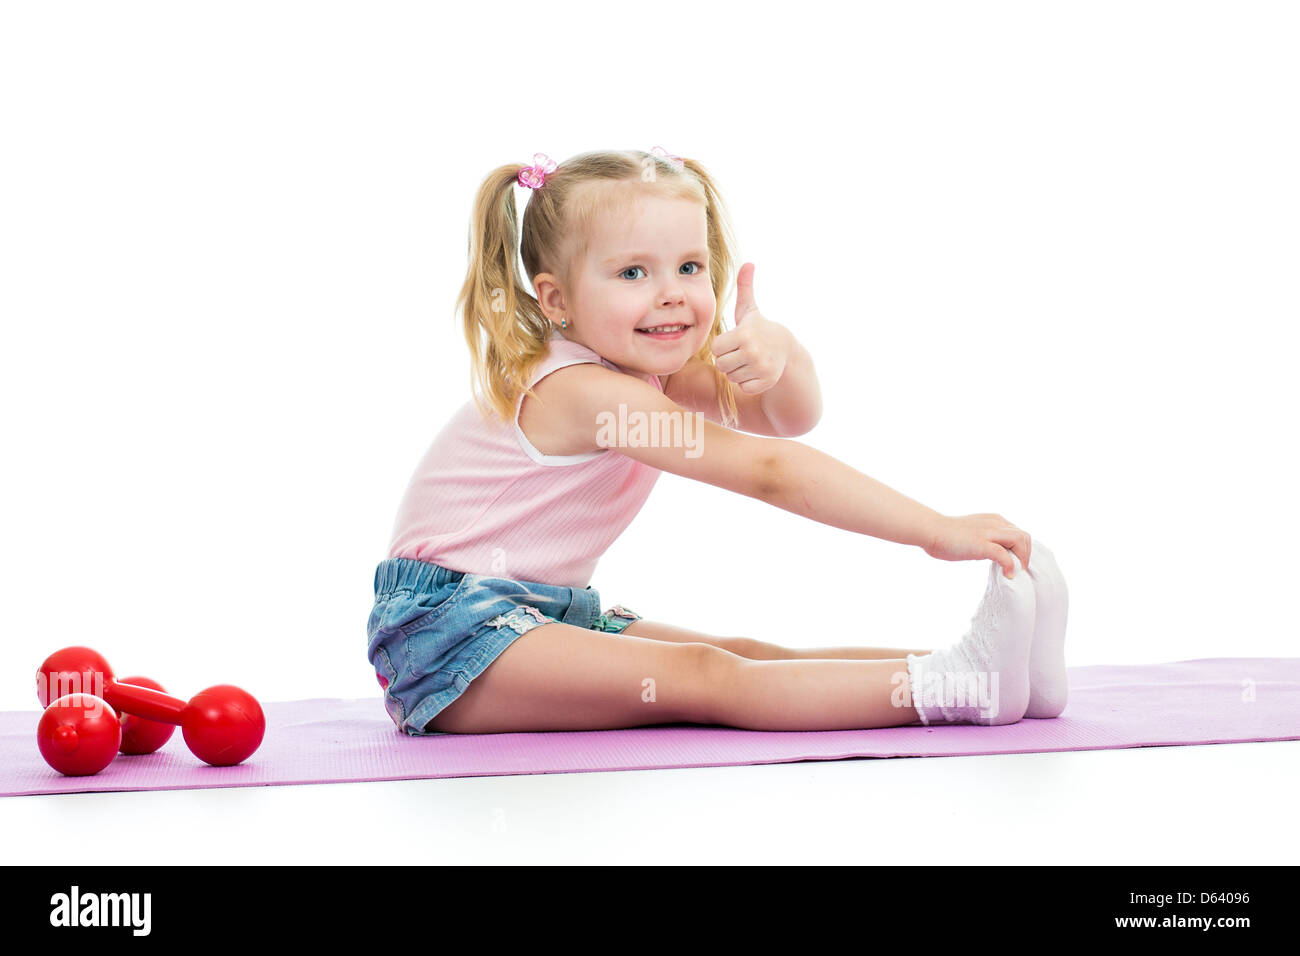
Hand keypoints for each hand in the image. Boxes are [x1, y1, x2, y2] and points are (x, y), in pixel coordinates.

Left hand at [711, 262, 790, 394]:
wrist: (786, 349)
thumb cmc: (760, 328)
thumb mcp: (749, 310)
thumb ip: (745, 287)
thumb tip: (748, 263)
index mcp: (744, 334)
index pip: (716, 348)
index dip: (722, 346)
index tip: (734, 341)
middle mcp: (752, 351)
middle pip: (721, 364)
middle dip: (728, 360)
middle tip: (741, 353)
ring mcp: (760, 368)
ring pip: (731, 377)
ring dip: (737, 371)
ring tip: (749, 361)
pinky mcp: (765, 382)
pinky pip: (743, 387)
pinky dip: (748, 382)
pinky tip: (756, 372)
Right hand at [924, 513, 1031, 579]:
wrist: (931, 531)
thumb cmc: (946, 535)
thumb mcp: (974, 533)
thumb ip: (986, 539)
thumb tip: (995, 555)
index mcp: (994, 520)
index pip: (1019, 533)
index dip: (1022, 550)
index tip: (1017, 564)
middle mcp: (995, 523)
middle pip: (1024, 537)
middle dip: (1025, 556)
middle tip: (1019, 571)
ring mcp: (989, 532)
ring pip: (1020, 541)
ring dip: (1022, 559)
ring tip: (1015, 573)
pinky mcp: (982, 543)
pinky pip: (1004, 554)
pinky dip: (1009, 565)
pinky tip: (1006, 575)